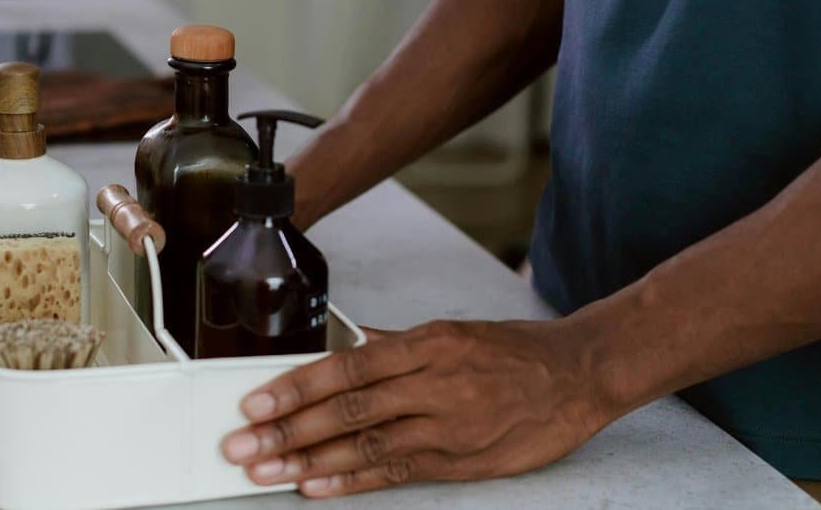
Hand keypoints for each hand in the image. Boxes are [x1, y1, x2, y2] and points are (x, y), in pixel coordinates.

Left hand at [220, 319, 610, 497]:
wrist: (578, 376)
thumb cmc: (514, 352)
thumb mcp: (453, 332)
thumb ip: (397, 345)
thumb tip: (345, 346)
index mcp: (428, 344)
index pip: (348, 366)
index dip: (297, 387)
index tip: (257, 402)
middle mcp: (435, 384)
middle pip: (348, 409)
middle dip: (288, 430)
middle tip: (242, 445)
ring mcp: (448, 427)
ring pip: (366, 446)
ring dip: (309, 462)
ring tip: (266, 472)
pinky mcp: (461, 462)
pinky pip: (397, 473)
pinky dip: (354, 482)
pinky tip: (318, 488)